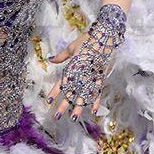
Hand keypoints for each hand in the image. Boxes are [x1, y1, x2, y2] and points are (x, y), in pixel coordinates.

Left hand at [46, 4, 125, 122]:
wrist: (105, 35)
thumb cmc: (87, 40)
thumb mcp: (72, 47)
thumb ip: (61, 56)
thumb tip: (50, 59)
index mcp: (73, 65)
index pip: (62, 81)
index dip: (55, 91)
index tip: (49, 100)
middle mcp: (81, 72)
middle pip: (71, 92)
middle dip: (64, 105)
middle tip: (57, 116)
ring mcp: (92, 75)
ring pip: (84, 94)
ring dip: (78, 107)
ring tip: (73, 118)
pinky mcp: (101, 76)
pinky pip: (98, 90)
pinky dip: (96, 100)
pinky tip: (94, 111)